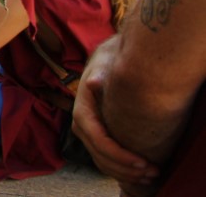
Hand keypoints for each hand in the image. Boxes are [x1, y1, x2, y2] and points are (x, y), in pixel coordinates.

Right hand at [72, 37, 159, 188]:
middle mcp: (82, 125)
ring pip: (102, 162)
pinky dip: (121, 169)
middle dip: (126, 168)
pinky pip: (105, 160)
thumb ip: (99, 75)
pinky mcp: (97, 137)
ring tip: (150, 174)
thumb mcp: (104, 64)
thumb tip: (93, 82)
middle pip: (100, 156)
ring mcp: (88, 133)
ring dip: (125, 172)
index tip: (142, 162)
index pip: (98, 140)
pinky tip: (140, 171)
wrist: (106, 61)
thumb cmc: (108, 63)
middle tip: (153, 172)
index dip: (119, 155)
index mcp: (82, 111)